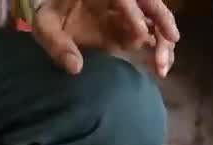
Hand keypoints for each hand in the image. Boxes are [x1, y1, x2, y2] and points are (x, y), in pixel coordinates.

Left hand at [33, 0, 178, 76]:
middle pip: (151, 3)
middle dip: (162, 23)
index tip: (140, 36)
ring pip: (156, 20)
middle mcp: (121, 0)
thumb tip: (75, 68)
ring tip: (161, 68)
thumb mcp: (45, 25)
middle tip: (167, 47)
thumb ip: (56, 44)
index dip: (134, 14)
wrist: (54, 12)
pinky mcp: (131, 28)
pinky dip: (159, 50)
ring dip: (164, 42)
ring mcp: (129, 13)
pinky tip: (160, 69)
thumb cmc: (50, 14)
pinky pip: (153, 35)